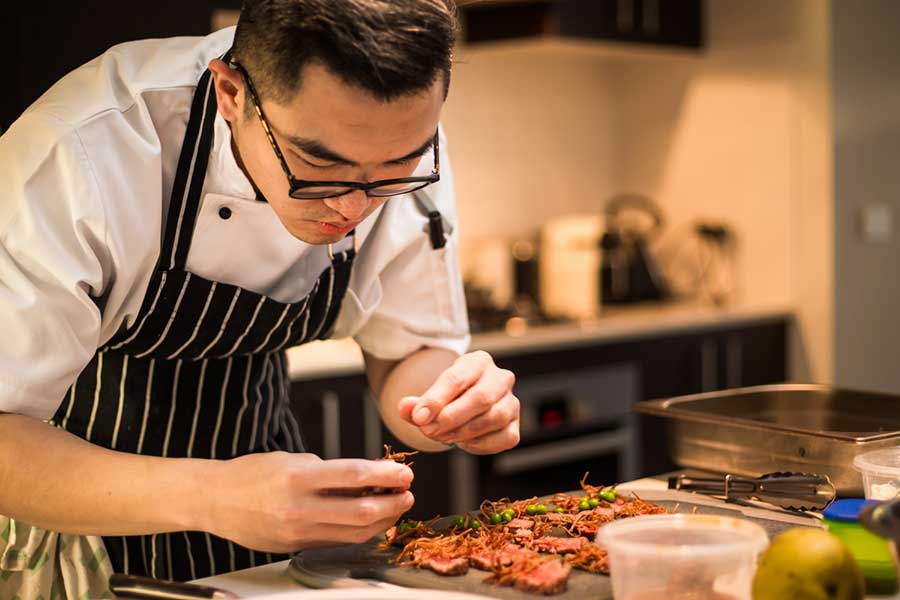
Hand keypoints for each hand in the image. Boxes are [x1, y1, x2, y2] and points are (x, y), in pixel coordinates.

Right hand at [207, 452, 413, 552]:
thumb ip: (328, 471)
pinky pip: (337, 540)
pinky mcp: (296, 547)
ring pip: (354, 533)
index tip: (403, 473)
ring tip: (394, 506)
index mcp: (298, 478)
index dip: (386, 476)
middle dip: (392, 503)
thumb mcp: (291, 460)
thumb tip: (368, 476)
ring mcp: (297, 532)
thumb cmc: (251, 474)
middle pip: (361, 512)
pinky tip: (370, 519)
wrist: (214, 500)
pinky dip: (359, 530)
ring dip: (382, 520)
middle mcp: (299, 508)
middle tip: (407, 493)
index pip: (354, 476)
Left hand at [397, 350, 519, 454]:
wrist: (466, 406)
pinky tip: (463, 443)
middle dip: (451, 418)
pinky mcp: (516, 426)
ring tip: (442, 437)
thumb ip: (417, 404)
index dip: (436, 399)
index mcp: (478, 361)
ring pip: (494, 418)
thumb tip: (404, 408)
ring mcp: (512, 402)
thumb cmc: (449, 398)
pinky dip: (481, 444)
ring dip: (464, 432)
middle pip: (480, 397)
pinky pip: (504, 438)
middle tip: (428, 431)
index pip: (457, 378)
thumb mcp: (431, 396)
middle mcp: (501, 378)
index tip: (418, 418)